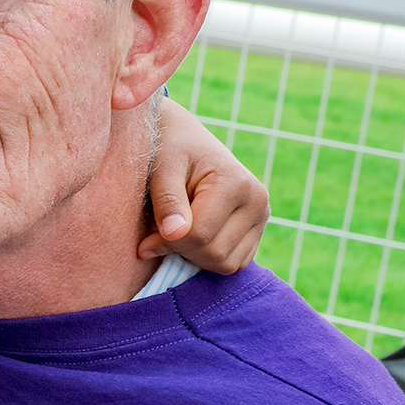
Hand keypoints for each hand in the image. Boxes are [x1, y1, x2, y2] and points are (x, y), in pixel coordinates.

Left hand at [138, 96, 268, 270]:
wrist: (184, 139)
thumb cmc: (169, 149)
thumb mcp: (162, 166)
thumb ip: (167, 199)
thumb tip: (174, 233)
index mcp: (237, 184)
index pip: (199, 235)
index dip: (165, 244)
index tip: (143, 243)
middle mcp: (257, 202)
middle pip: (214, 254)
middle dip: (180, 250)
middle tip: (159, 233)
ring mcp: (261, 218)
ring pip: (225, 265)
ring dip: (193, 257)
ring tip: (177, 231)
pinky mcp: (256, 232)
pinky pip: (233, 264)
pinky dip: (207, 259)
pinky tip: (191, 238)